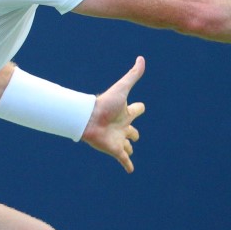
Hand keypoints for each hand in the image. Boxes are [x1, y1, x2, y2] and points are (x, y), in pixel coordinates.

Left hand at [81, 56, 145, 172]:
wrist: (88, 118)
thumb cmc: (105, 103)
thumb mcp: (122, 88)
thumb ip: (132, 75)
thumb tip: (141, 58)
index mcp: (125, 112)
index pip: (137, 110)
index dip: (139, 108)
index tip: (141, 107)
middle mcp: (122, 125)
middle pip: (132, 130)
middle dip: (134, 132)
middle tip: (134, 134)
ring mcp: (118, 138)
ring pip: (127, 145)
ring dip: (128, 149)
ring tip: (127, 152)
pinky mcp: (115, 149)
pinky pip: (123, 159)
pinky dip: (127, 165)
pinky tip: (130, 171)